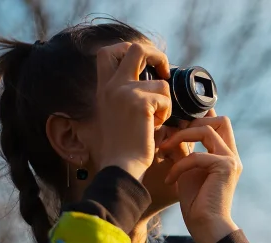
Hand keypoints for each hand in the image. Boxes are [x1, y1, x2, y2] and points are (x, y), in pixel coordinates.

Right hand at [92, 42, 170, 180]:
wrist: (122, 166)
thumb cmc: (124, 146)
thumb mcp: (119, 113)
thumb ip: (128, 95)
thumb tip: (154, 78)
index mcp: (104, 88)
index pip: (108, 52)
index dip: (128, 49)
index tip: (145, 63)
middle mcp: (112, 86)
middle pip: (135, 49)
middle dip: (156, 55)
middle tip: (164, 71)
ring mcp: (125, 92)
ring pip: (161, 82)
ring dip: (165, 102)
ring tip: (155, 121)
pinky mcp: (140, 103)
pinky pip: (165, 99)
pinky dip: (166, 114)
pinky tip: (155, 128)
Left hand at [158, 111, 241, 242]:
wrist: (206, 227)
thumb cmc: (196, 204)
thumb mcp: (187, 170)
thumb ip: (184, 150)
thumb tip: (173, 130)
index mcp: (225, 155)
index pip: (219, 125)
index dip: (200, 119)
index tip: (176, 125)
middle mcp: (231, 155)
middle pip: (221, 120)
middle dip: (194, 124)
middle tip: (174, 137)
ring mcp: (230, 160)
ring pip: (208, 131)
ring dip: (182, 137)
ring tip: (165, 149)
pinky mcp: (225, 168)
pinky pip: (196, 156)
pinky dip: (179, 166)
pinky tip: (169, 179)